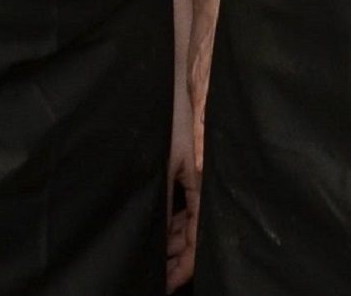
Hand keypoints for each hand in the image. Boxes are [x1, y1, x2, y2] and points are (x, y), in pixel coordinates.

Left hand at [165, 83, 199, 289]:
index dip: (185, 264)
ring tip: (150, 258)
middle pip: (191, 230)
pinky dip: (165, 218)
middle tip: (155, 276)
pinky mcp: (178, 163)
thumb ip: (163, 200)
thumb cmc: (168, 114)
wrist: (166, 75)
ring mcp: (187, 172)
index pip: (197, 236)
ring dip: (168, 239)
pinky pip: (175, 201)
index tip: (168, 284)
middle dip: (175, 256)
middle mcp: (197, 180)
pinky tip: (151, 227)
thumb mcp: (163, 163)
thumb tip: (158, 238)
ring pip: (182, 217)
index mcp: (200, 183)